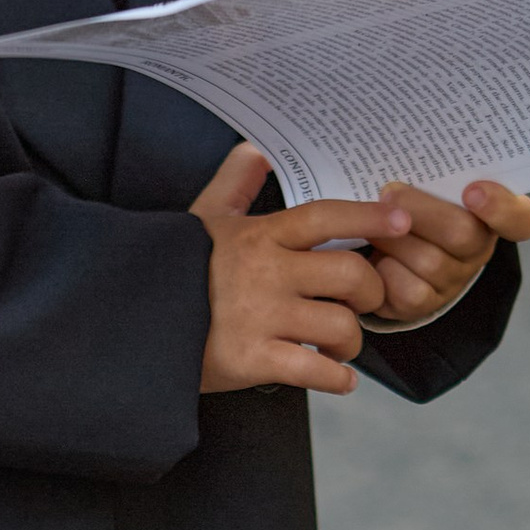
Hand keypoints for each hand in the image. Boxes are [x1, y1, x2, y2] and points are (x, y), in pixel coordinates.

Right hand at [188, 143, 391, 395]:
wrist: (127, 322)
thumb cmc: (168, 269)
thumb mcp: (200, 219)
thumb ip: (233, 184)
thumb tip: (255, 150)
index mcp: (259, 236)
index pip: (326, 217)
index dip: (370, 218)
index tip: (403, 221)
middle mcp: (267, 272)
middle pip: (351, 276)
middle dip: (371, 294)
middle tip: (363, 305)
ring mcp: (261, 317)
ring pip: (342, 327)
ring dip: (352, 343)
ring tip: (340, 348)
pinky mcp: (253, 360)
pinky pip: (318, 372)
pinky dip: (338, 379)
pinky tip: (338, 378)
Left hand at [360, 176, 529, 326]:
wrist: (380, 241)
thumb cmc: (410, 200)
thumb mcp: (426, 179)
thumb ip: (431, 169)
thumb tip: (411, 149)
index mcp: (490, 214)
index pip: (520, 218)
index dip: (501, 207)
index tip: (473, 191)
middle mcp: (479, 249)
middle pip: (464, 234)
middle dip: (422, 212)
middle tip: (389, 192)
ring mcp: (454, 279)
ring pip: (431, 262)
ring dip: (394, 239)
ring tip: (372, 223)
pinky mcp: (425, 304)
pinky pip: (410, 292)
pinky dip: (385, 271)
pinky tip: (372, 258)